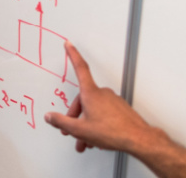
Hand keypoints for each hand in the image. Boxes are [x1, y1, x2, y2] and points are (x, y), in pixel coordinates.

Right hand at [45, 42, 159, 153]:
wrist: (136, 138)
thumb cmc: (112, 132)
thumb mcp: (79, 130)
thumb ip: (61, 121)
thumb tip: (49, 116)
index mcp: (91, 93)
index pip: (80, 68)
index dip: (73, 55)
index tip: (69, 45)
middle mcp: (102, 93)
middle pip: (82, 100)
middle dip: (75, 116)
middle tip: (71, 131)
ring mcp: (112, 100)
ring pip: (93, 109)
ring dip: (86, 124)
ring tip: (86, 141)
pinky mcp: (120, 108)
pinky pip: (104, 113)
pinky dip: (97, 124)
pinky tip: (97, 138)